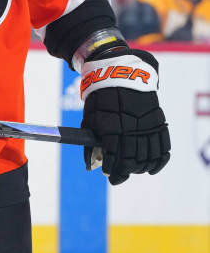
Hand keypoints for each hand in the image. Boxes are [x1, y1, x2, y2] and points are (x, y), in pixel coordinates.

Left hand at [80, 48, 170, 184]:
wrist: (122, 75)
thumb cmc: (101, 98)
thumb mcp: (90, 117)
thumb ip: (90, 142)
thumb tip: (90, 166)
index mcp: (112, 125)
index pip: (113, 155)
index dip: (110, 168)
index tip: (107, 175)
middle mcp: (131, 128)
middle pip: (131, 159)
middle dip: (123, 172)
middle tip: (117, 177)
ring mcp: (147, 126)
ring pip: (147, 157)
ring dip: (139, 168)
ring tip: (130, 170)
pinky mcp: (159, 124)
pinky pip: (163, 149)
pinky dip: (158, 162)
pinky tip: (150, 169)